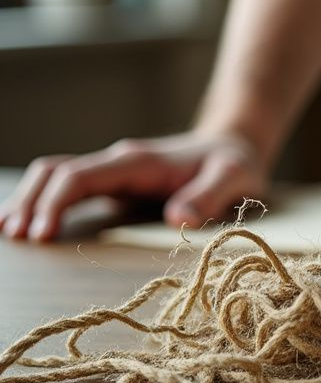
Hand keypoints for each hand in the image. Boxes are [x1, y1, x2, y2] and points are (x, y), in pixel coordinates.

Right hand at [0, 132, 266, 241]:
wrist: (235, 144)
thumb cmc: (235, 164)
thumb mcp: (235, 179)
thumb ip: (209, 196)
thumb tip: (178, 220)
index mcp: (138, 162)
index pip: (80, 176)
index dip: (55, 203)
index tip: (43, 235)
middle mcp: (118, 162)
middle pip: (56, 173)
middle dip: (30, 202)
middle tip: (16, 238)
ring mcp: (113, 172)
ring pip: (55, 176)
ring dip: (30, 200)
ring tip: (10, 233)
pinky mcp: (114, 184)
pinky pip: (68, 187)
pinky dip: (43, 201)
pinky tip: (28, 224)